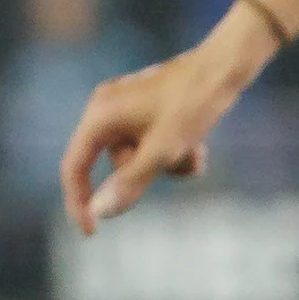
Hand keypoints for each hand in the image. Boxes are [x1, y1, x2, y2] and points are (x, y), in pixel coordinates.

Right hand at [60, 35, 250, 229]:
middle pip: (114, 164)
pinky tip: (196, 145)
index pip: (74, 168)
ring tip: (195, 152)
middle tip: (179, 164)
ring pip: (136, 156)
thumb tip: (98, 212)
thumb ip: (129, 183)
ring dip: (166, 164)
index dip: (78, 202)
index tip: (92, 232)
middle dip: (147, 174)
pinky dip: (170, 151)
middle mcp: (105, 108)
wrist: (225, 68)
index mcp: (99, 116)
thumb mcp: (163, 151)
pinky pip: (147, 142)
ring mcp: (124, 106)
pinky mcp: (143, 107)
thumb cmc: (193, 105)